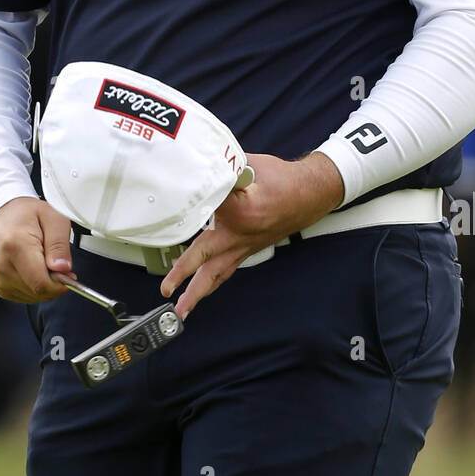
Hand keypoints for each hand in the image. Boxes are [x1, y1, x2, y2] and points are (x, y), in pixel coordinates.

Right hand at [0, 196, 75, 303]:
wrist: (3, 213)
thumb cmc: (26, 214)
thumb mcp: (54, 218)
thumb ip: (59, 244)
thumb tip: (62, 268)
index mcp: (15, 245)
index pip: (40, 283)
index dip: (60, 284)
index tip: (68, 274)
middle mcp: (1, 263)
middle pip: (37, 292)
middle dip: (54, 283)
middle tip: (56, 263)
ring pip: (32, 297)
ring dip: (44, 285)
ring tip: (42, 262)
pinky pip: (24, 297)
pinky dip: (34, 287)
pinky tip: (34, 270)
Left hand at [160, 152, 344, 318]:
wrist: (309, 195)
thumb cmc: (281, 178)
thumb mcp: (250, 166)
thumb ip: (222, 168)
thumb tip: (197, 166)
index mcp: (240, 209)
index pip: (202, 207)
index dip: (185, 200)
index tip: (167, 200)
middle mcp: (239, 234)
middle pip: (204, 257)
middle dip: (182, 274)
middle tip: (166, 289)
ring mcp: (243, 246)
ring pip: (216, 273)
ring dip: (197, 293)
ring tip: (181, 310)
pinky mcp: (247, 251)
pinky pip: (226, 271)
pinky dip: (212, 283)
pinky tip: (202, 292)